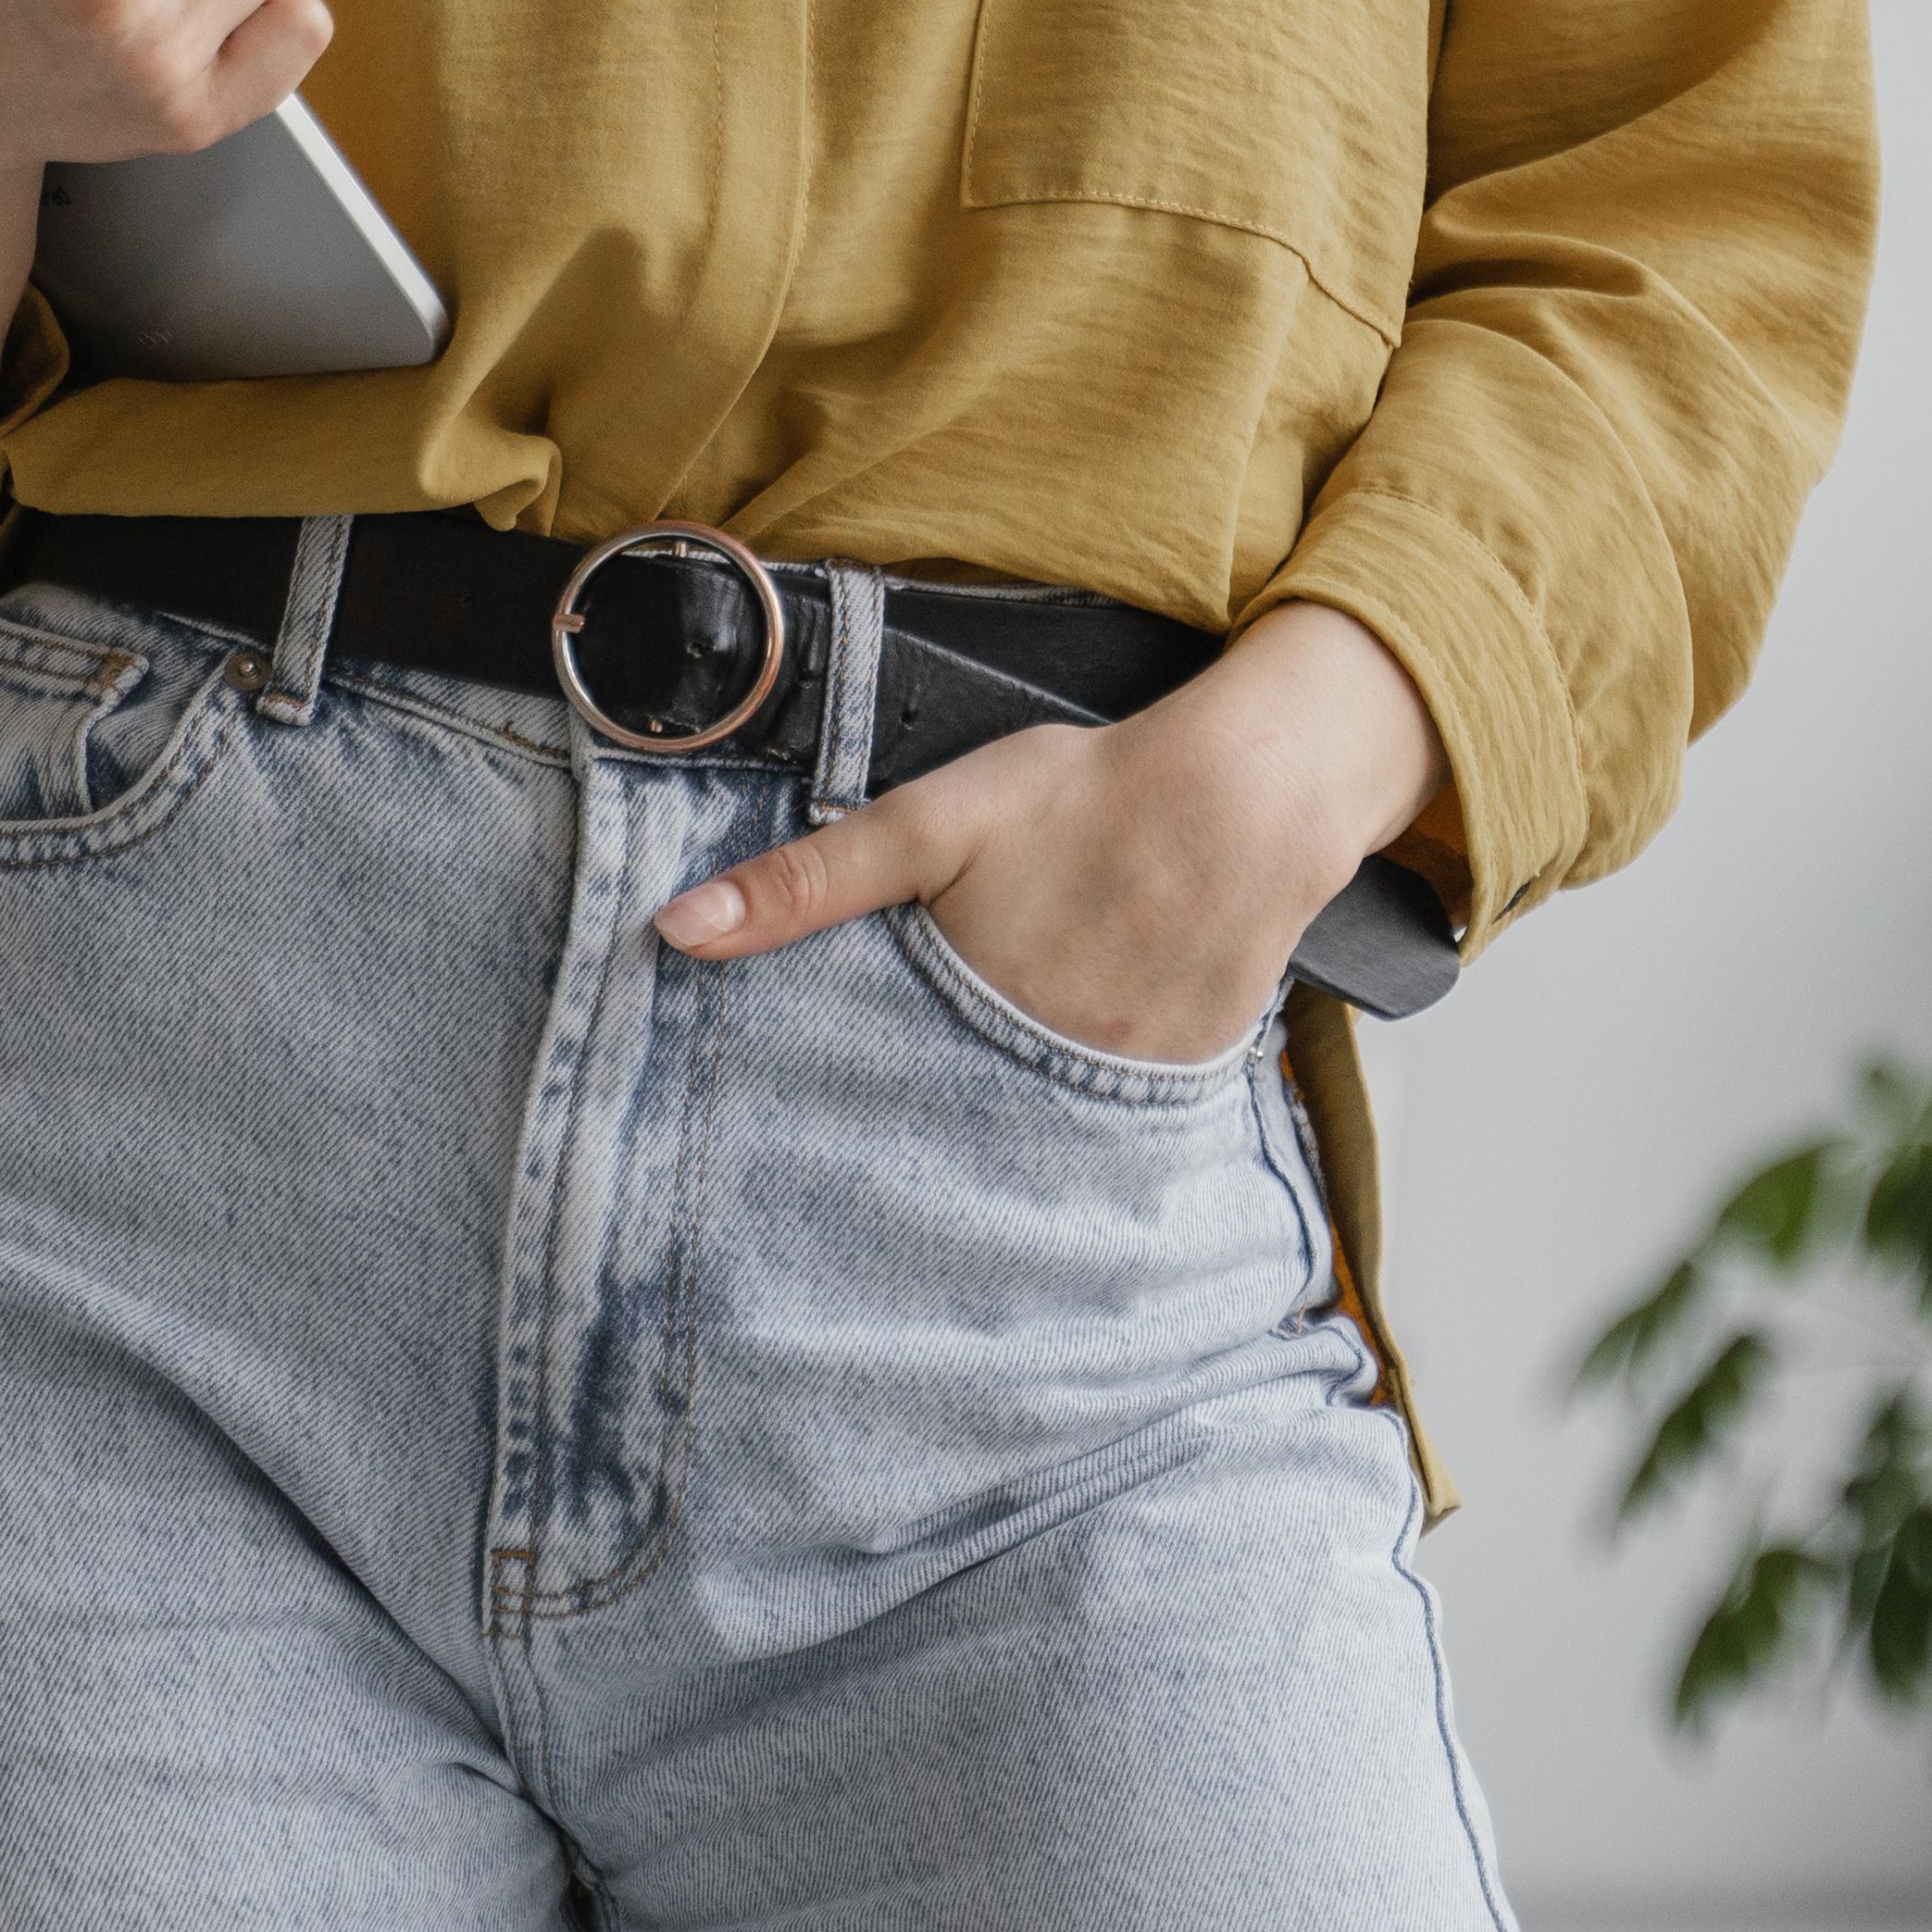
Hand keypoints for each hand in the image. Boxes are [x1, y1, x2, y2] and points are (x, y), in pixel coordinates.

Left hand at [652, 606, 1443, 1063]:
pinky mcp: (1183, 1081)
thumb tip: (678, 931)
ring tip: (990, 1081)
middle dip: (920, 1130)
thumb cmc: (1088, 796)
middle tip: (899, 1108)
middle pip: (955, 1129)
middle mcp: (1043, 1077)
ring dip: (1005, 1118)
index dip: (840, 1121)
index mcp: (968, 1023)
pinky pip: (1118, 1114)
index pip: (875, 1111)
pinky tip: (1079, 1050)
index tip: (800, 1137)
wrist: (1253, 794)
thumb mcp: (930, 821)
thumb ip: (810, 881)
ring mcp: (1121, 1091)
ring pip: (1036, 1129)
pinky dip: (1089, 1094)